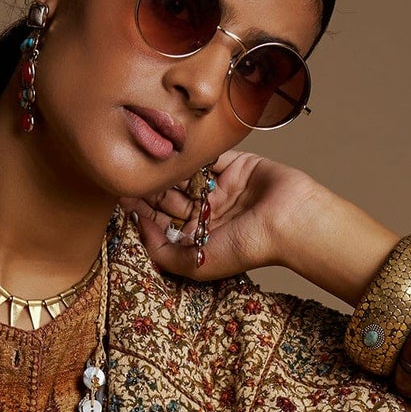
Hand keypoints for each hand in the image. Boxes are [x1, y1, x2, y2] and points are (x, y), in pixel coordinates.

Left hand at [124, 155, 396, 305]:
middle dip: (152, 185)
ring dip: (170, 167)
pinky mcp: (236, 164)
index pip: (163, 221)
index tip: (122, 193)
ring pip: (187, 173)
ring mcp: (222, 187)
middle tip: (131, 170)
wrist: (289, 220)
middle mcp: (208, 212)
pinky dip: (196, 151)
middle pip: (172, 195)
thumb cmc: (247, 246)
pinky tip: (176, 147)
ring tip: (150, 156)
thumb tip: (140, 227)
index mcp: (199, 237)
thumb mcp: (196, 264)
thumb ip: (163, 252)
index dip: (142, 209)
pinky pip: (211, 155)